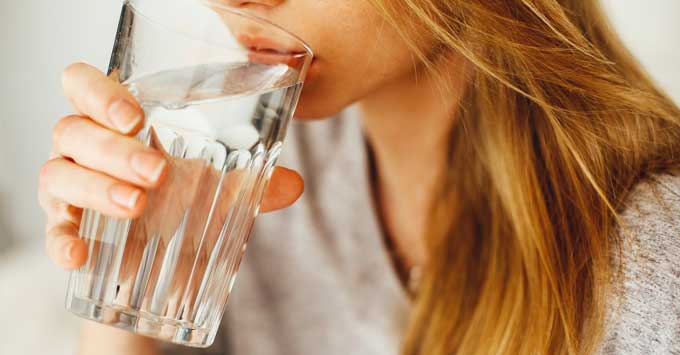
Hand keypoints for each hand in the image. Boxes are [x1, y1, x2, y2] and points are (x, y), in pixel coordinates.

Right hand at [38, 62, 303, 269]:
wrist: (161, 265)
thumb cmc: (181, 205)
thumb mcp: (217, 190)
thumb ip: (251, 183)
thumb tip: (294, 184)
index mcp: (116, 124)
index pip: (84, 85)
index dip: (99, 92)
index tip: (135, 116)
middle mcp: (85, 148)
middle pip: (73, 129)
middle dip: (114, 149)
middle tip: (157, 172)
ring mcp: (68, 187)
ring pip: (58, 173)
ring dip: (97, 187)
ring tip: (138, 206)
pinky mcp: (65, 228)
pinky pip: (52, 230)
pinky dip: (62, 240)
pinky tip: (80, 254)